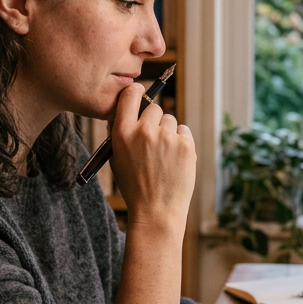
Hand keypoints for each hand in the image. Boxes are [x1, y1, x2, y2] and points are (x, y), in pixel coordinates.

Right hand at [109, 82, 195, 230]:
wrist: (156, 211)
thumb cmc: (134, 186)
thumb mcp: (116, 158)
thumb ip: (120, 132)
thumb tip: (126, 109)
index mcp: (122, 133)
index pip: (130, 95)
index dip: (135, 92)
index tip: (138, 94)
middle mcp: (144, 131)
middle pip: (154, 108)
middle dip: (154, 120)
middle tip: (153, 142)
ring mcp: (167, 137)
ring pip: (170, 120)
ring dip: (168, 132)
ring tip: (164, 156)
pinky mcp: (186, 145)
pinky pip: (184, 131)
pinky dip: (181, 142)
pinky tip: (174, 160)